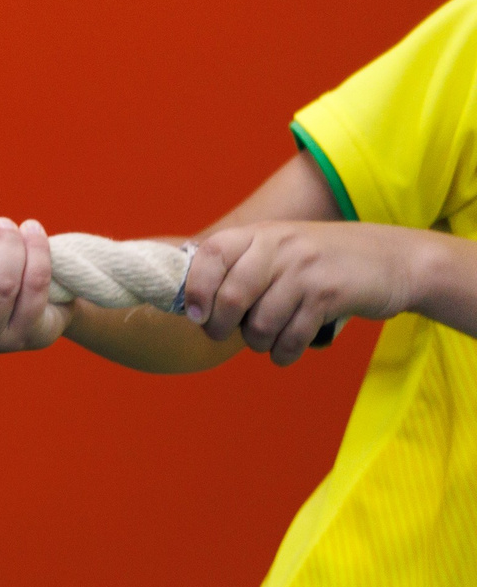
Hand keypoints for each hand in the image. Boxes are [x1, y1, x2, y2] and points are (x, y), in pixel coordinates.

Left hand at [182, 221, 419, 365]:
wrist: (394, 259)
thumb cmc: (324, 262)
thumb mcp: (280, 249)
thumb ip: (242, 267)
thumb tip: (192, 304)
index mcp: (259, 234)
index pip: (210, 254)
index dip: (196, 289)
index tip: (195, 315)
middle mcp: (279, 245)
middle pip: (231, 297)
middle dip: (220, 327)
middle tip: (224, 335)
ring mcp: (305, 268)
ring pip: (261, 323)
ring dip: (258, 343)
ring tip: (266, 341)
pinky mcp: (330, 293)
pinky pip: (292, 336)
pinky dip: (283, 352)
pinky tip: (285, 352)